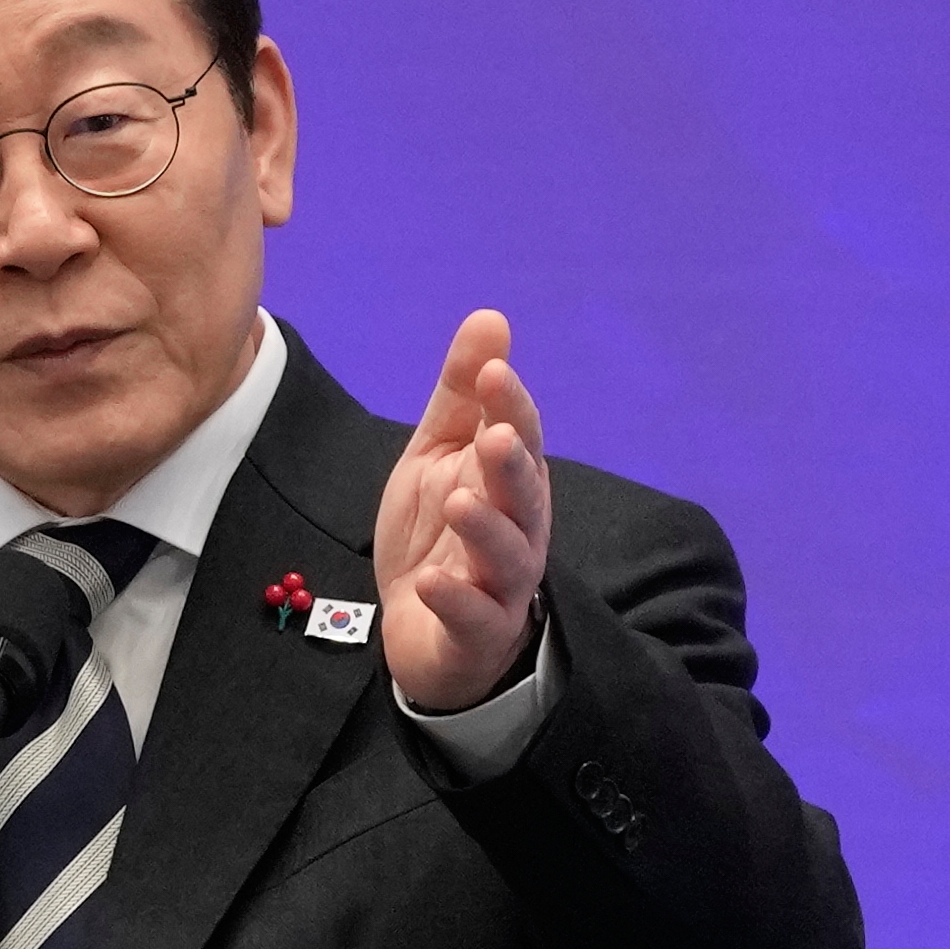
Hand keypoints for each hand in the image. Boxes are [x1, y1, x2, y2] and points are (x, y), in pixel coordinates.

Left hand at [376, 308, 553, 710]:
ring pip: (507, 554)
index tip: (494, 369)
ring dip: (486, 528)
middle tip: (493, 437)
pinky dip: (455, 599)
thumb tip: (490, 317)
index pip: (519, 435)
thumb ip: (462, 393)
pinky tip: (431, 582)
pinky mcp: (478, 631)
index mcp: (510, 479)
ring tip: (460, 503)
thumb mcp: (439, 454)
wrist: (425, 629)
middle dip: (512, 464)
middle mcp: (518, 526)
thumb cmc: (440, 533)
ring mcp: (502, 582)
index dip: (510, 404)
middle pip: (524, 493)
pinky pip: (474, 617)